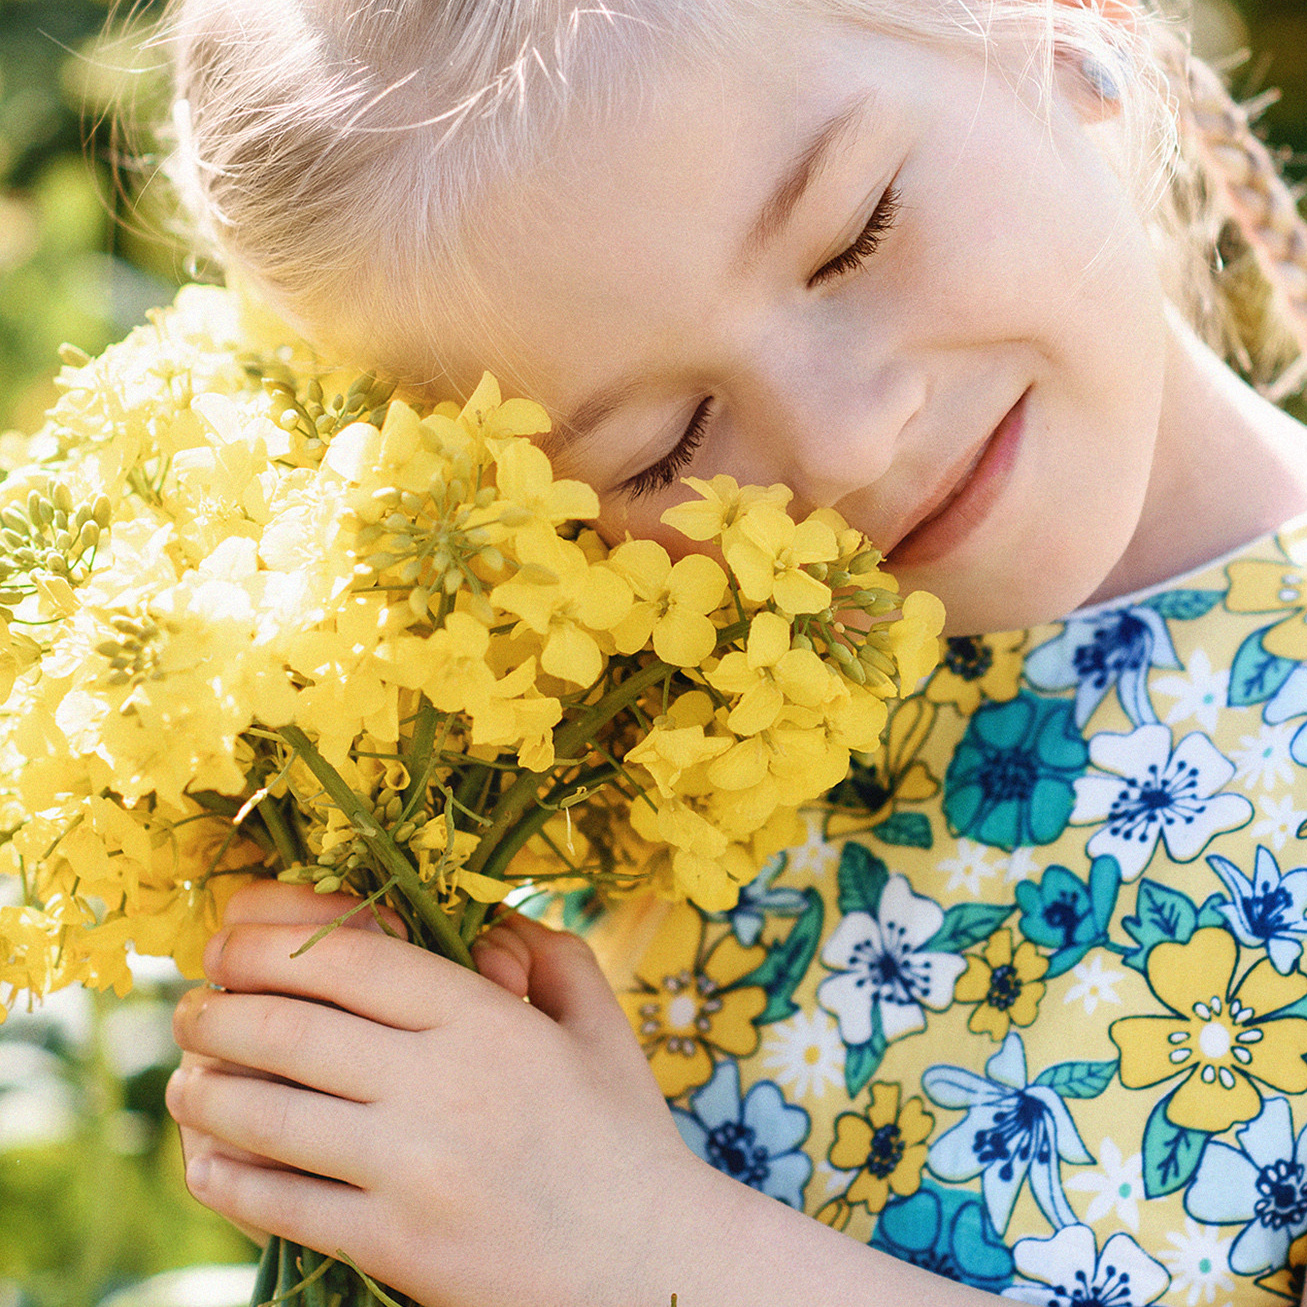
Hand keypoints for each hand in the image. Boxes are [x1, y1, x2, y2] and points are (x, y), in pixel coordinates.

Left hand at [166, 881, 701, 1306]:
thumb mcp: (600, 1024)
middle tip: (190, 1008)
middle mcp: (440, 1086)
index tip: (227, 944)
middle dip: (216, 1011)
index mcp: (486, 1020)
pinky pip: (280, 1203)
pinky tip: (206, 1158)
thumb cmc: (622, 1133)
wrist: (648, 1263)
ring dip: (203, 1090)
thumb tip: (483, 924)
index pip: (348, 962)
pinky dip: (226, 1177)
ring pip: (266, 1115)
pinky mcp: (393, 1246)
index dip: (269, 945)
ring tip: (183, 1079)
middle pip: (288, 1030)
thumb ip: (548, 952)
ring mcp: (411, 1171)